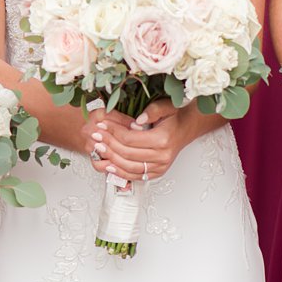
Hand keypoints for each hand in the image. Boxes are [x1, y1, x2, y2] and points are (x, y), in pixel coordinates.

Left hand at [81, 99, 199, 182]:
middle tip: (95, 135)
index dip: (113, 132)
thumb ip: (153, 111)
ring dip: (111, 158)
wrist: (186, 128)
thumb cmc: (175, 117)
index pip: (130, 138)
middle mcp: (162, 156)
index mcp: (162, 139)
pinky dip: (121, 172)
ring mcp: (160, 167)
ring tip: (98, 148)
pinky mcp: (157, 172)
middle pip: (127, 153)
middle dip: (108, 144)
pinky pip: (136, 175)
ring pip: (129, 167)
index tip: (102, 125)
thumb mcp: (166, 106)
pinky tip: (109, 165)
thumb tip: (138, 120)